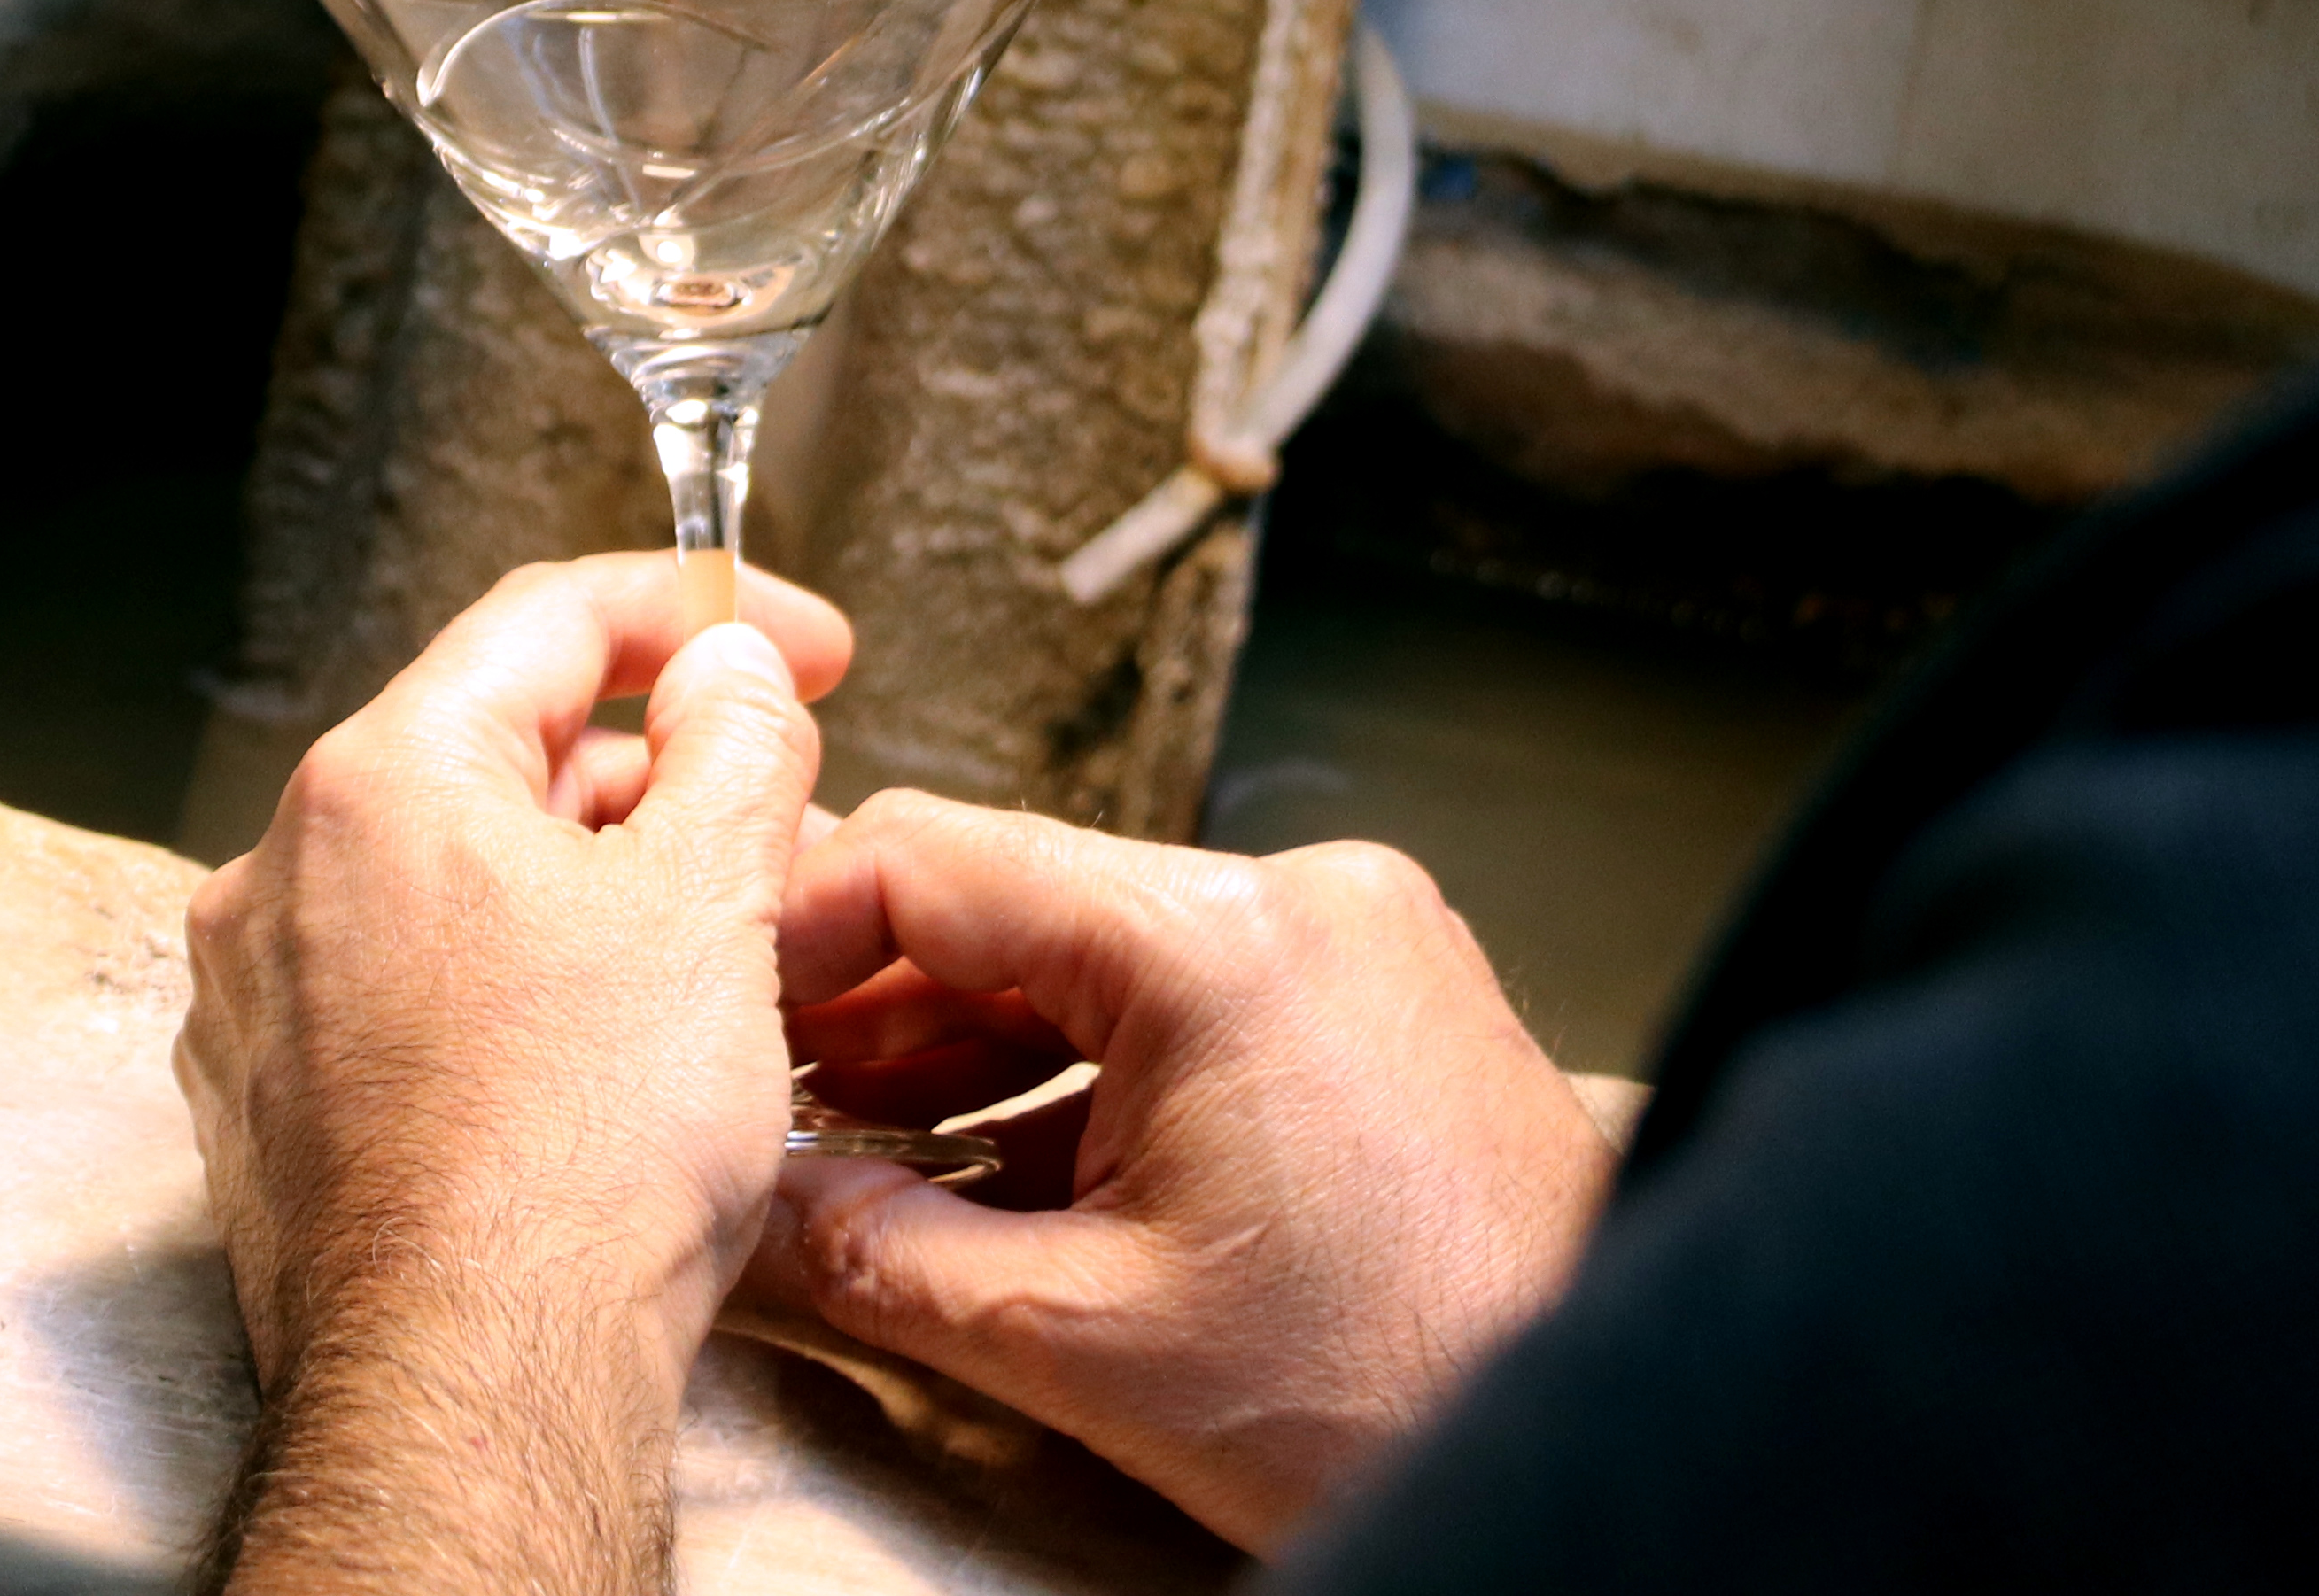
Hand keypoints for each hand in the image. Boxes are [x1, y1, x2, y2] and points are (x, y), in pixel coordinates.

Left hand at [179, 553, 849, 1588]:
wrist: (476, 1384)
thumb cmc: (577, 1161)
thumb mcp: (708, 904)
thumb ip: (735, 746)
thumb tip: (729, 671)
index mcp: (380, 780)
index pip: (551, 619)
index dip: (700, 610)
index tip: (789, 643)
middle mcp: (285, 872)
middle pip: (494, 752)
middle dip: (647, 769)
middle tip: (766, 814)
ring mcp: (264, 999)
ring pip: (448, 883)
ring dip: (578, 886)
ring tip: (699, 955)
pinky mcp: (272, 1110)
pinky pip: (403, 995)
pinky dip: (503, 988)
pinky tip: (593, 1056)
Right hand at [749, 795, 1613, 1552]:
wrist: (1596, 1457)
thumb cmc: (1395, 1395)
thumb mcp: (1086, 1339)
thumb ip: (884, 1256)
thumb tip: (753, 1206)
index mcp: (1225, 942)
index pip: (941, 861)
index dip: (801, 929)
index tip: (722, 1000)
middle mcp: (1302, 901)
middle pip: (1020, 905)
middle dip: (878, 1005)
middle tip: (766, 1085)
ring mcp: (1357, 946)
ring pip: (1099, 959)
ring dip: (973, 1048)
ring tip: (855, 1138)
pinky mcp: (1384, 1007)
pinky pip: (1188, 1004)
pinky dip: (1082, 1076)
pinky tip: (990, 1163)